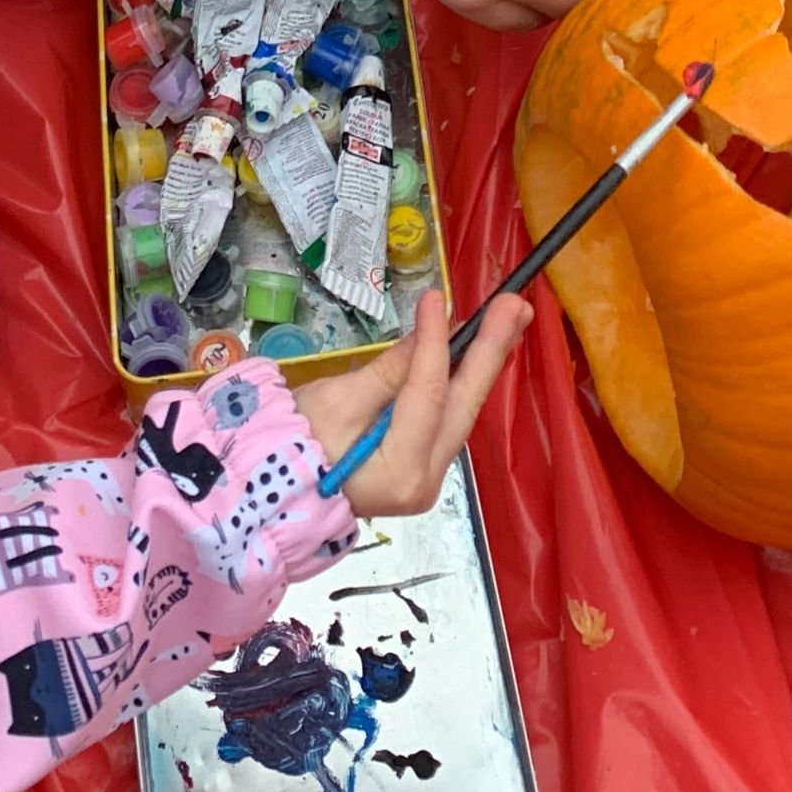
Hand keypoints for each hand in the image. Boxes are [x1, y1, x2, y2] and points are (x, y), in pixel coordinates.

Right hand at [299, 287, 529, 517]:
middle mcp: (426, 481)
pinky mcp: (422, 468)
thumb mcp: (336, 404)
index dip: (434, 342)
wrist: (276, 495)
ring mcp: (427, 478)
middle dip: (492, 351)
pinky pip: (447, 419)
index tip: (436, 296)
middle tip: (515, 305)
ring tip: (508, 319)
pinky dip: (462, 382)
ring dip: (484, 362)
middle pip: (463, 406)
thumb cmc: (294, 448)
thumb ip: (388, 373)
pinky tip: (478, 352)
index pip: (427, 395)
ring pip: (461, 412)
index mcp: (400, 472)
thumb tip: (427, 336)